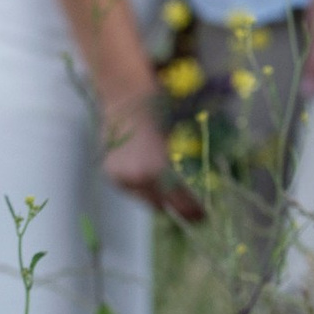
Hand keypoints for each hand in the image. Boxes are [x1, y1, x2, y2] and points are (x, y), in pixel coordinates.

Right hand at [98, 96, 206, 223]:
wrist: (126, 97)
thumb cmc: (158, 113)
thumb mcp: (175, 144)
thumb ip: (179, 173)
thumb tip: (190, 196)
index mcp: (157, 169)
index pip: (179, 201)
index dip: (192, 211)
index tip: (202, 217)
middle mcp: (137, 177)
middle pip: (160, 205)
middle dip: (175, 206)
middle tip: (189, 209)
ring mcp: (121, 176)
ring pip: (145, 199)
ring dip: (156, 196)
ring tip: (166, 188)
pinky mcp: (110, 174)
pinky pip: (131, 189)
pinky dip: (141, 186)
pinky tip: (145, 173)